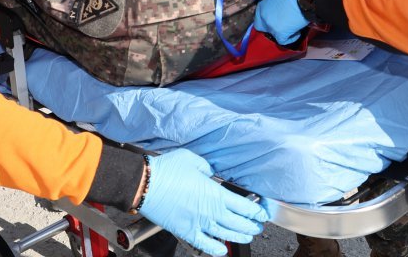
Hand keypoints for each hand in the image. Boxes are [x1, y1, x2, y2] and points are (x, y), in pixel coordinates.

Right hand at [138, 149, 267, 255]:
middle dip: (252, 226)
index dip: (256, 211)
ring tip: (247, 236)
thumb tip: (211, 174)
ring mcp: (200, 224)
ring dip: (240, 237)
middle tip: (257, 226)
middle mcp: (212, 212)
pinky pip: (206, 245)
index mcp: (216, 194)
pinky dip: (217, 249)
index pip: (245, 206)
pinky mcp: (186, 232)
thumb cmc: (167, 170)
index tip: (261, 213)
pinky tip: (223, 250)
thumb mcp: (193, 160)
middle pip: (239, 224)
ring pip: (227, 236)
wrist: (145, 185)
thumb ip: (207, 169)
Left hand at [253, 0, 312, 45]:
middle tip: (283, 24)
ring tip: (293, 26)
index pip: (259, 18)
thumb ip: (272, 0)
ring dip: (283, 31)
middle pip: (263, 27)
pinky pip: (283, 41)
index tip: (276, 18)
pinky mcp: (280, 33)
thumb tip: (276, 4)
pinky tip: (297, 32)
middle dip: (272, 27)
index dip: (267, 19)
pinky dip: (291, 38)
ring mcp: (271, 25)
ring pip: (274, 34)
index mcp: (261, 6)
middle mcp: (263, 16)